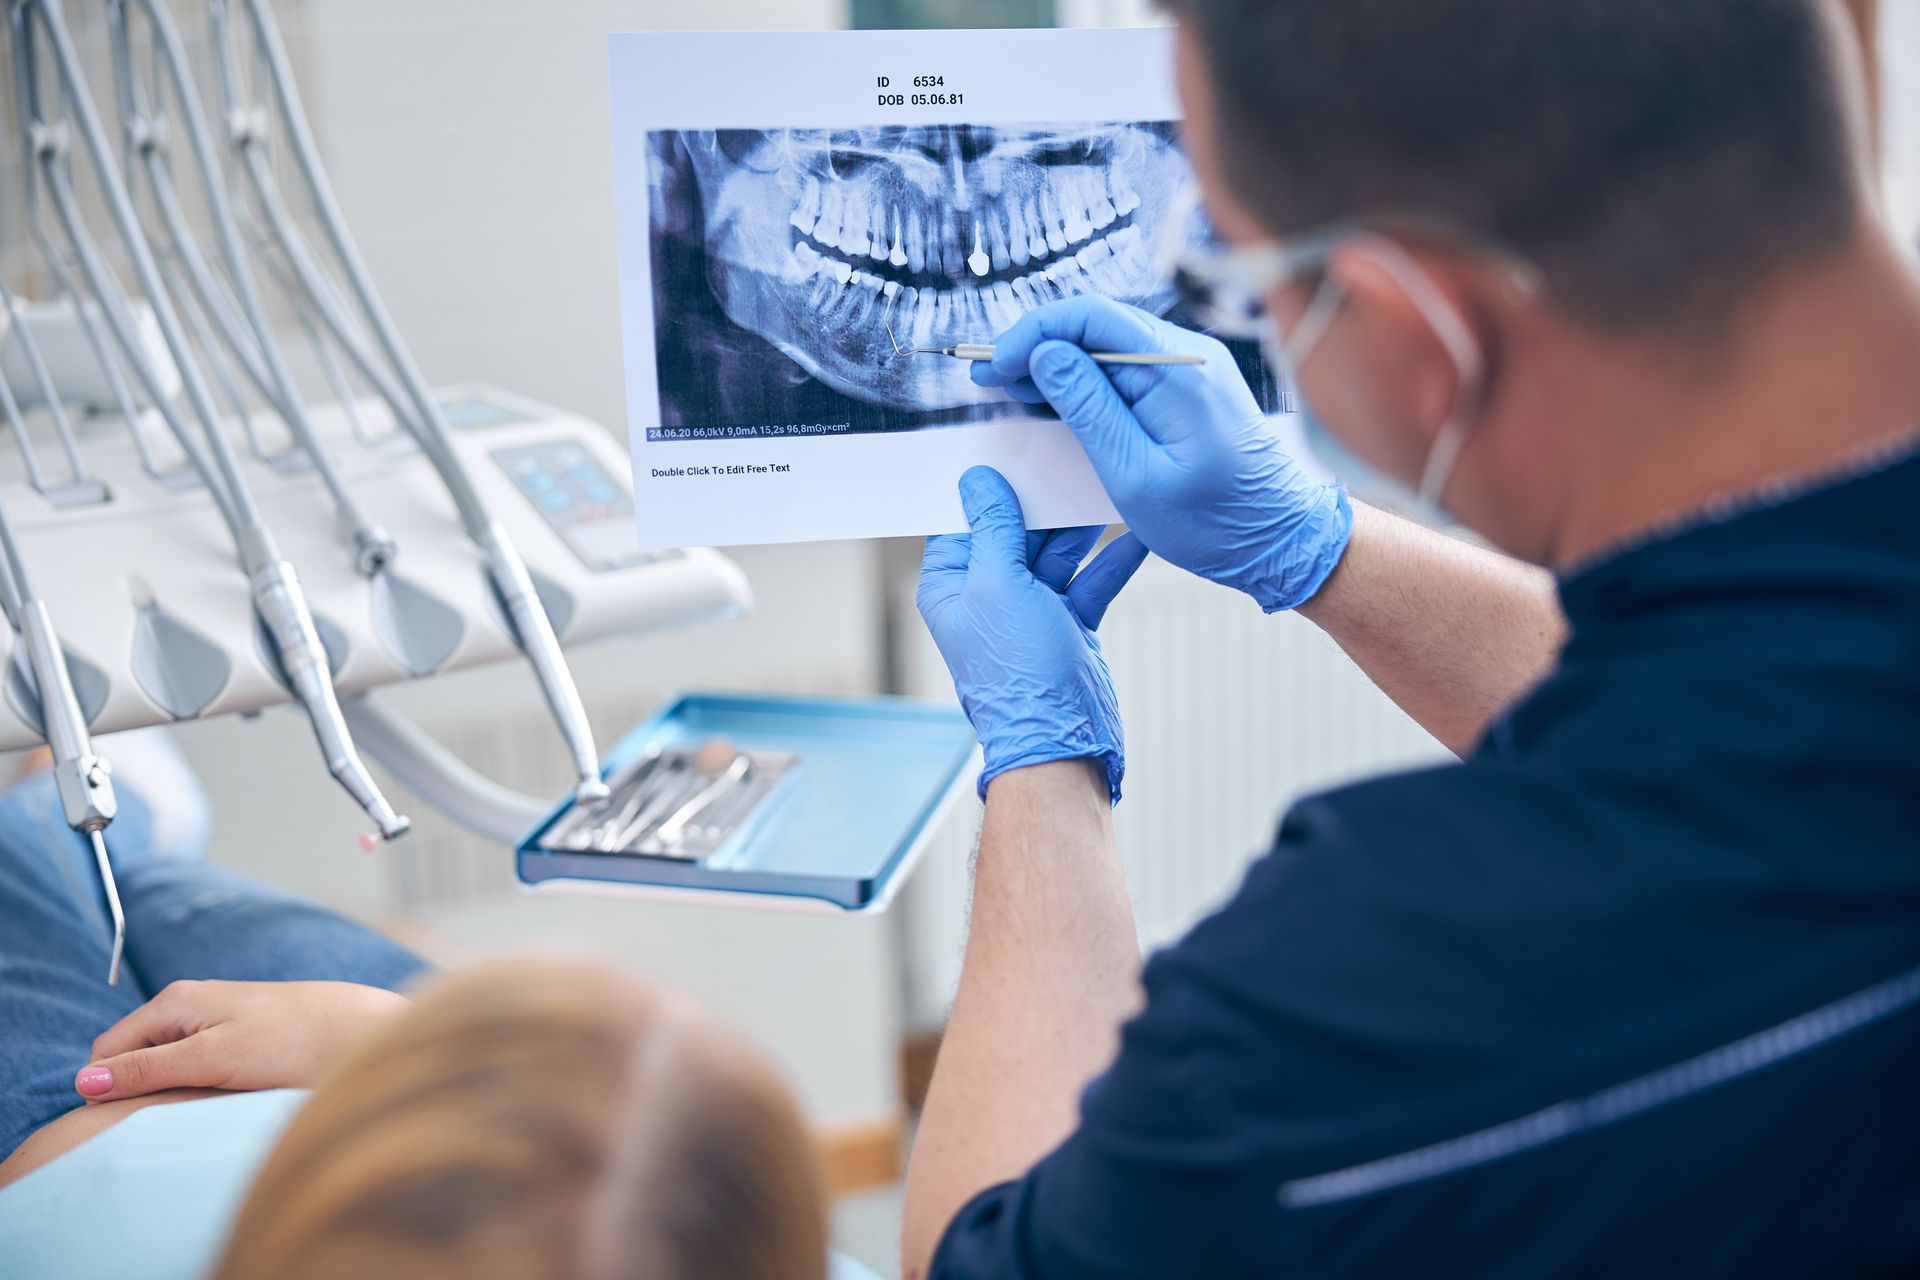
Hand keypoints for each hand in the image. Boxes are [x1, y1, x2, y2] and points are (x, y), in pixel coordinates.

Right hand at [74, 979, 408, 1103]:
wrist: (359, 1030)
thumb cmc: (290, 1041)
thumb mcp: (211, 1059)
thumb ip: (148, 1069)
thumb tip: (85, 1080)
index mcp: (173, 1002)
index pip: (107, 1050)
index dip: (110, 1087)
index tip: (136, 1118)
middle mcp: (189, 1004)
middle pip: (134, 1056)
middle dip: (141, 1089)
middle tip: (175, 1114)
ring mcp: (214, 1019)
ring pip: (166, 1064)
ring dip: (172, 1090)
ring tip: (204, 1106)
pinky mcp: (238, 1036)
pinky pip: (196, 1066)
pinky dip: (198, 1085)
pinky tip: (222, 1097)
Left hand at [918, 467, 1148, 802]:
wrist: (1065, 741)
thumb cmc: (1019, 674)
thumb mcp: (998, 585)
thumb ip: (993, 528)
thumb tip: (979, 481)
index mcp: (952, 584)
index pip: (967, 518)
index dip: (991, 485)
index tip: (1016, 448)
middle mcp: (988, 594)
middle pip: (1017, 528)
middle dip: (1046, 499)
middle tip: (1074, 459)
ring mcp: (1031, 609)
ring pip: (1058, 550)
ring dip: (1083, 525)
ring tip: (1108, 486)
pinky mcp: (1070, 622)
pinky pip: (1091, 578)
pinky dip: (1113, 558)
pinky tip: (1139, 532)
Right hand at [973, 295, 1352, 612]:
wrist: (1282, 541)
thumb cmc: (1215, 522)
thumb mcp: (1135, 474)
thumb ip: (1088, 409)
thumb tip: (1046, 355)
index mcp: (1176, 369)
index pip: (1089, 317)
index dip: (1032, 334)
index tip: (994, 367)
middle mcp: (1186, 355)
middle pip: (1095, 326)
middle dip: (1035, 348)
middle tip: (987, 382)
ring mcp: (1190, 371)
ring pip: (1106, 349)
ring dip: (1056, 368)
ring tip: (1010, 394)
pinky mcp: (1188, 392)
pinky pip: (1126, 372)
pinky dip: (1085, 385)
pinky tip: (1053, 406)